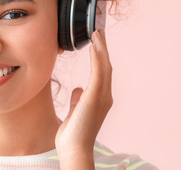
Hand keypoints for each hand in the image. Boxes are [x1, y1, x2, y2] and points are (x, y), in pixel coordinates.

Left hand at [55, 27, 112, 154]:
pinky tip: (93, 46)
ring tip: (97, 33)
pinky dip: (97, 58)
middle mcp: (105, 95)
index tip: (97, 43)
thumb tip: (78, 89)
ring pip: (104, 66)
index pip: (102, 72)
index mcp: (101, 98)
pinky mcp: (95, 96)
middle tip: (99, 31)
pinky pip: (98, 72)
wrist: (74, 149)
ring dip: (101, 48)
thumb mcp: (76, 112)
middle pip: (106, 66)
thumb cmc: (74, 134)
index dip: (100, 56)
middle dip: (103, 48)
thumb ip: (79, 99)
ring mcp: (102, 96)